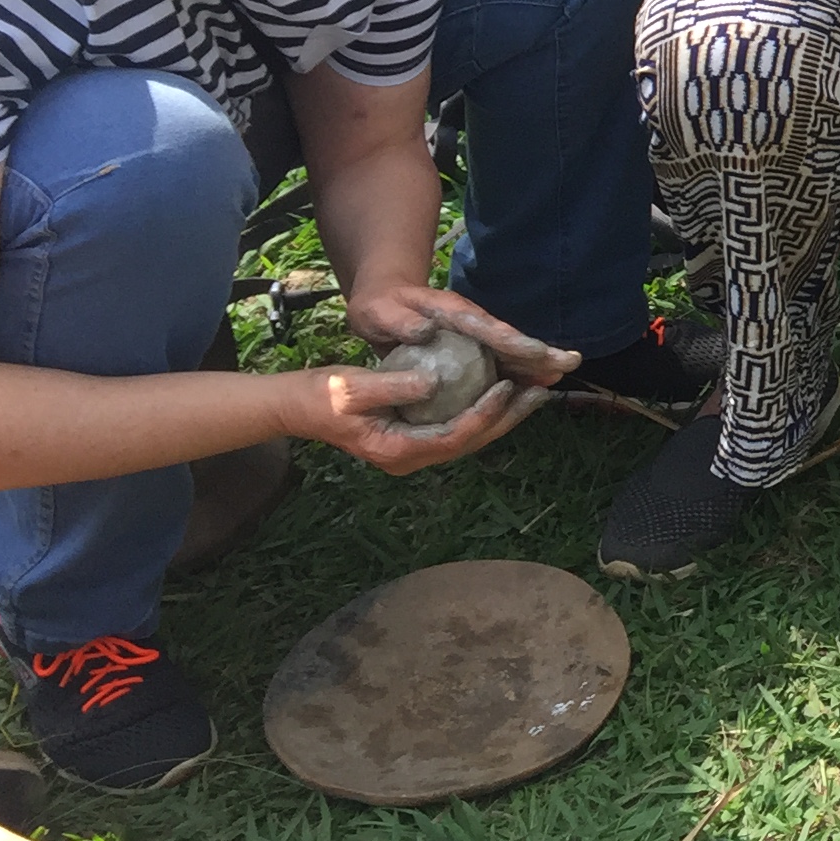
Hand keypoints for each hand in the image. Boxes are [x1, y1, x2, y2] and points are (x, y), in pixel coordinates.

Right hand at [308, 288, 574, 475]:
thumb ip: (392, 386)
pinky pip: (458, 428)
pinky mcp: (416, 437)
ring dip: (502, 416)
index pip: (453, 437)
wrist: (299, 407)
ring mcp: (414, 451)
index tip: (507, 388)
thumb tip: (432, 382)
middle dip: (507, 419)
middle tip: (540, 393)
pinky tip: (504, 391)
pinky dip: (483, 411)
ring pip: (469, 438)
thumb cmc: (321, 395)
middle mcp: (410, 458)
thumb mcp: (352, 387)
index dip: (484, 414)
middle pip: (470, 443)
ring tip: (534, 392)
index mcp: (396, 450)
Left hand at [344, 285, 576, 386]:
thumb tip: (425, 331)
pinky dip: (513, 376)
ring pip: (507, 354)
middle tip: (570, 364)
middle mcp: (471, 324)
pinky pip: (494, 365)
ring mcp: (472, 337)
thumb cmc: (379, 308)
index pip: (488, 329)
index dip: (514, 342)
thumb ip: (399, 320)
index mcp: (454, 313)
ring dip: (533, 366)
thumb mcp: (378, 312)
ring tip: (558, 380)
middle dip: (539, 353)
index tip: (539, 353)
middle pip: (508, 340)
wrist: (382, 303)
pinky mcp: (469, 351)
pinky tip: (526, 392)